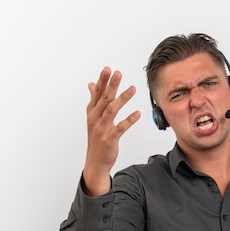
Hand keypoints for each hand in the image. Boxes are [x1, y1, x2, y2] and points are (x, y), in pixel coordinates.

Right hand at [83, 67, 140, 196]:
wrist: (95, 161)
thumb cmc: (96, 138)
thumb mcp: (93, 118)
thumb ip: (94, 100)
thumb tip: (92, 84)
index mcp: (92, 112)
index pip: (97, 93)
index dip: (102, 81)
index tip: (108, 69)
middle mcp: (95, 119)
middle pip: (104, 99)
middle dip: (111, 85)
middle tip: (118, 73)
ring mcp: (102, 129)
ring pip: (111, 110)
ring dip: (122, 99)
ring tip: (133, 89)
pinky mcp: (110, 139)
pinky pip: (120, 128)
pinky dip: (129, 120)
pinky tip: (138, 113)